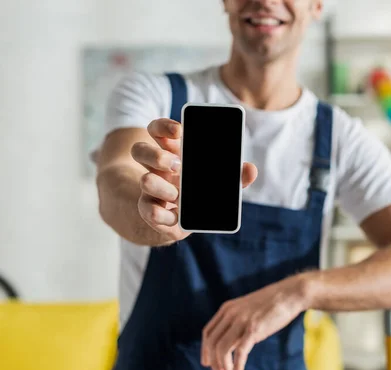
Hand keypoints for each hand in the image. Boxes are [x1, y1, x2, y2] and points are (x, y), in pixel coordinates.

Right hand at [131, 118, 257, 240]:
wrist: (185, 221)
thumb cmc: (201, 192)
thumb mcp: (219, 181)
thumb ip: (235, 175)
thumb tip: (250, 170)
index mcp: (172, 152)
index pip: (158, 130)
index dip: (164, 126)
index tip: (179, 131)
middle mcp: (157, 168)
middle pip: (140, 150)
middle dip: (157, 155)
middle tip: (177, 164)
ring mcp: (151, 190)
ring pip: (143, 180)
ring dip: (159, 186)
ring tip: (177, 194)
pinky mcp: (151, 211)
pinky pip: (147, 210)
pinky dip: (160, 214)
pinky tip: (173, 216)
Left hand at [201, 275, 311, 369]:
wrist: (289, 294)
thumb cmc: (271, 303)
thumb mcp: (247, 309)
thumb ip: (237, 323)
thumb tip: (232, 343)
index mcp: (227, 308)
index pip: (208, 332)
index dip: (205, 350)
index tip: (207, 362)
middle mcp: (231, 314)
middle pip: (212, 342)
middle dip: (212, 360)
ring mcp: (242, 321)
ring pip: (221, 348)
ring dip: (222, 365)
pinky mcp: (254, 329)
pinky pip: (239, 352)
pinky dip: (235, 366)